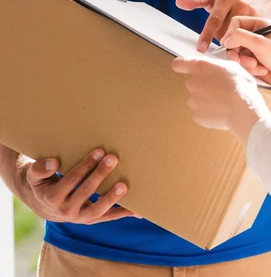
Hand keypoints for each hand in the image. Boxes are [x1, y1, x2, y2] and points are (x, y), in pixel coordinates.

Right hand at [20, 149, 140, 223]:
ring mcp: (80, 217)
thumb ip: (39, 168)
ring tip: (124, 185)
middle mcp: (66, 211)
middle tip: (113, 158)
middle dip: (100, 174)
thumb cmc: (41, 182)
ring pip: (97, 209)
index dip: (85, 166)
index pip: (72, 180)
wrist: (42, 203)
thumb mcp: (33, 174)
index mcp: (53, 198)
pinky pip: (107, 218)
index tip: (99, 151)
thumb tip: (53, 163)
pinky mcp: (90, 219)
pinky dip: (122, 214)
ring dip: (112, 197)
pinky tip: (137, 210)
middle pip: (86, 192)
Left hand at [172, 56, 267, 145]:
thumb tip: (217, 69)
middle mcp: (192, 82)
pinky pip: (200, 113)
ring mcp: (193, 100)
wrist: (243, 108)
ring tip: (223, 102)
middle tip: (219, 90)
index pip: (179, 64)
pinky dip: (208, 113)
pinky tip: (221, 112)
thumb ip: (218, 67)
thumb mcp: (232, 67)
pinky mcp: (196, 115)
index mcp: (200, 67)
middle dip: (203, 86)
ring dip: (207, 101)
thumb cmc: (240, 86)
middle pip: (193, 84)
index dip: (180, 66)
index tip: (181, 68)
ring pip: (197, 99)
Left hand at [176, 0, 270, 52]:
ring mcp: (252, 13)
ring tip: (235, 43)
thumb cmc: (234, 0)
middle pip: (225, 32)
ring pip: (236, 38)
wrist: (265, 0)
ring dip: (233, 44)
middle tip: (221, 46)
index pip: (214, 20)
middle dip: (222, 41)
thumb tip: (178, 2)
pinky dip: (245, 45)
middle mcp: (239, 4)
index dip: (207, 35)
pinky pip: (249, 40)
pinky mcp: (264, 22)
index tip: (200, 48)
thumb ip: (196, 0)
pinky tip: (245, 45)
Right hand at [221, 16, 270, 96]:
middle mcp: (257, 35)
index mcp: (261, 25)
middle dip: (237, 52)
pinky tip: (262, 71)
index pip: (237, 22)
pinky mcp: (255, 62)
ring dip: (244, 62)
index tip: (228, 44)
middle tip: (238, 60)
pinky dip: (250, 69)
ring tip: (256, 66)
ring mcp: (255, 49)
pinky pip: (243, 63)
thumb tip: (225, 41)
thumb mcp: (260, 44)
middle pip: (234, 39)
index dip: (230, 33)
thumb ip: (241, 37)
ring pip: (237, 53)